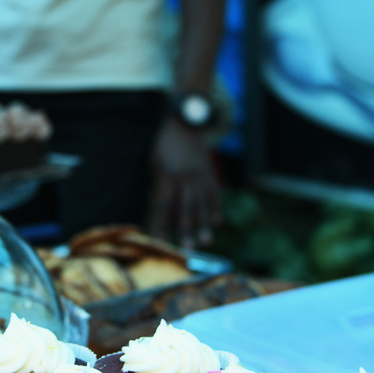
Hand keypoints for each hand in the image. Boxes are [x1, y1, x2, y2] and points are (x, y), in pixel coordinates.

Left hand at [149, 117, 220, 248]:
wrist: (186, 125)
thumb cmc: (165, 147)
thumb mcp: (156, 164)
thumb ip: (160, 187)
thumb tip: (163, 212)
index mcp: (167, 176)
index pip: (163, 205)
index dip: (162, 224)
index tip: (161, 241)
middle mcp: (184, 178)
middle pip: (184, 208)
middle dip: (185, 229)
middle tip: (187, 248)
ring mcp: (200, 177)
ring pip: (202, 204)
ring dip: (203, 224)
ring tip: (206, 241)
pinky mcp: (210, 174)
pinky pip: (214, 194)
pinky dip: (216, 208)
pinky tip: (217, 223)